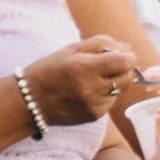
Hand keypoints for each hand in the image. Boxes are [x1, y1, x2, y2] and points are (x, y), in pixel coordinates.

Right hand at [22, 35, 159, 124]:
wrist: (32, 101)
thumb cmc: (51, 69)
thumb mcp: (72, 49)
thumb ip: (102, 44)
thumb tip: (127, 49)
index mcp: (86, 68)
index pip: (125, 62)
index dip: (127, 56)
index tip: (120, 54)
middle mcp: (93, 88)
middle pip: (128, 76)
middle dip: (123, 68)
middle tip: (109, 64)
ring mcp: (95, 104)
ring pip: (121, 89)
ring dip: (115, 81)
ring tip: (94, 78)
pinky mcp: (95, 115)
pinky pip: (111, 101)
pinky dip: (106, 94)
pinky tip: (88, 91)